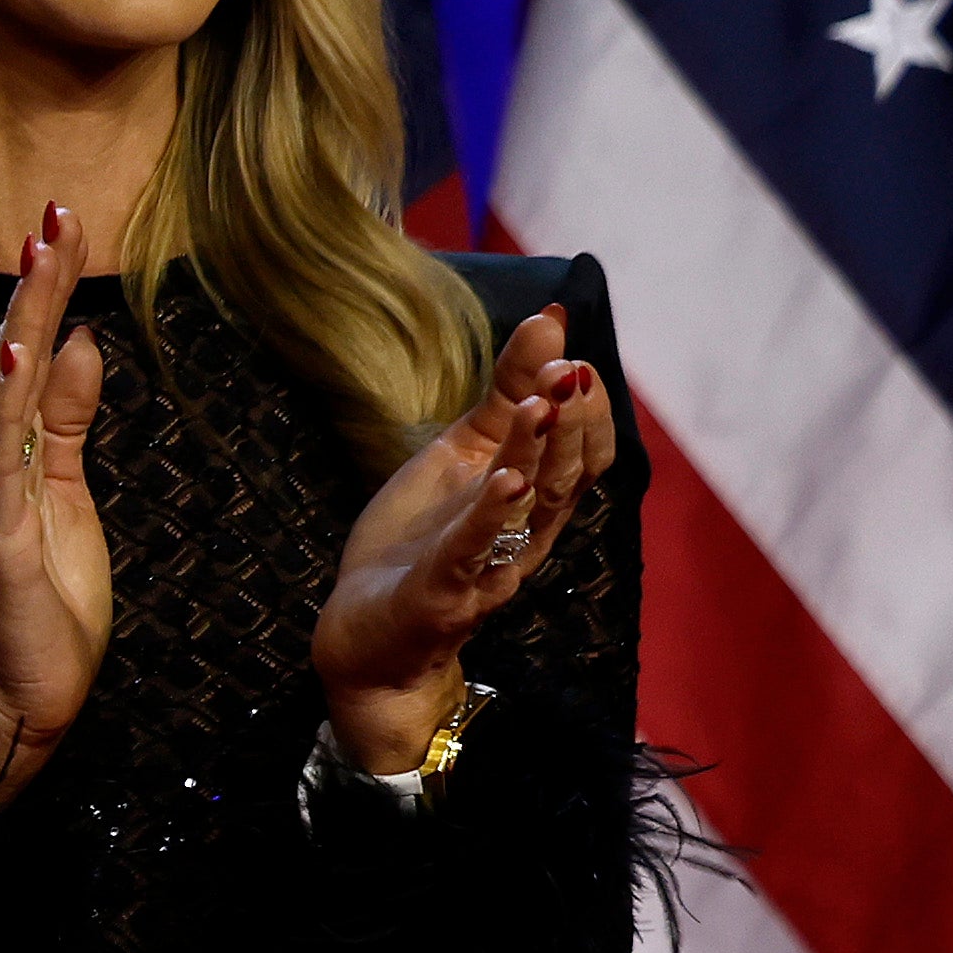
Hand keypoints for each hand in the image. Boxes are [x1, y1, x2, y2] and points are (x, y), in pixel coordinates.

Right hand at [0, 197, 110, 806]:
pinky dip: (6, 402)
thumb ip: (65, 419)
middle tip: (56, 213)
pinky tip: (17, 353)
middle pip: (9, 355)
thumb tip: (80, 341)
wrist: (18, 694)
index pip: (25, 352)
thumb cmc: (42, 602)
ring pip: (3, 392)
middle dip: (36, 283)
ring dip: (22, 321)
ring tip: (41, 259)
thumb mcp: (67, 493)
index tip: (64, 225)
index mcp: (3, 449)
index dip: (45, 290)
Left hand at [317, 303, 612, 771]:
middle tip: (571, 368)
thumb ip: (506, 394)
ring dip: (539, 453)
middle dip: (573, 421)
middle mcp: (523, 533)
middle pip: (568, 475)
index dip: (586, 406)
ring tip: (546, 402)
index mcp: (531, 499)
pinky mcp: (445, 591)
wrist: (367, 634)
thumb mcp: (461, 454)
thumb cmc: (420, 539)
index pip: (583, 453)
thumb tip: (550, 318)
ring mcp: (488, 564)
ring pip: (531, 508)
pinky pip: (475, 551)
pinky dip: (491, 514)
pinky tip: (504, 480)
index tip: (571, 348)